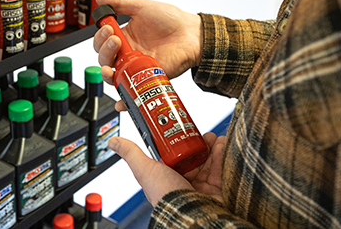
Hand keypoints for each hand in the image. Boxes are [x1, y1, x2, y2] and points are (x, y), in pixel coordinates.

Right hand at [93, 0, 202, 110]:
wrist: (192, 34)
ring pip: (112, 75)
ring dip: (106, 69)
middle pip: (103, 59)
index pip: (102, 42)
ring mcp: (136, 67)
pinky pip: (131, 92)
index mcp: (125, 37)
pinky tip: (119, 101)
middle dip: (104, 48)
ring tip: (116, 54)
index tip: (109, 27)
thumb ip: (119, 3)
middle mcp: (128, 53)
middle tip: (115, 38)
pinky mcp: (146, 78)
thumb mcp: (142, 7)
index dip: (100, 36)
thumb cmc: (171, 20)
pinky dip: (123, 101)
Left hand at [108, 132, 224, 205]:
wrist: (192, 213)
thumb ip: (131, 154)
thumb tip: (114, 142)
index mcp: (171, 177)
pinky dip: (225, 152)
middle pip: (196, 153)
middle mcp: (189, 180)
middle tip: (200, 133)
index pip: (177, 153)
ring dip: (213, 144)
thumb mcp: (145, 170)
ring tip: (212, 138)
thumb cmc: (167, 197)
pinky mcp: (222, 185)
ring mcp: (206, 183)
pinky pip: (225, 164)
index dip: (181, 139)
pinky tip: (222, 144)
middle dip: (199, 140)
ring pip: (212, 157)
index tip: (182, 127)